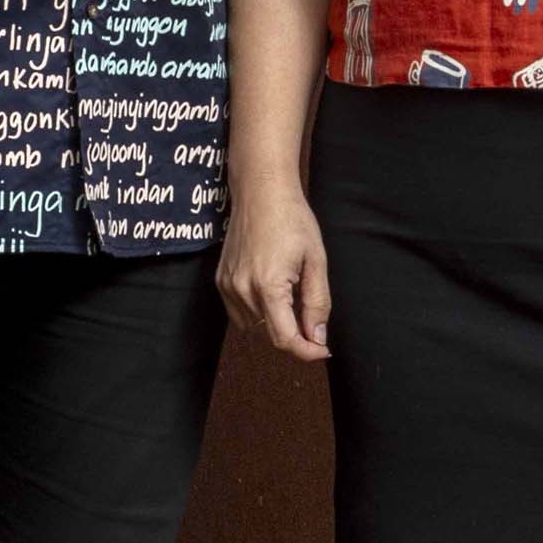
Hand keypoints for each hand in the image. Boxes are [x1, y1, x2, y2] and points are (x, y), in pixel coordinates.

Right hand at [218, 181, 332, 361]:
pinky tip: (272, 295)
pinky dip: (258, 314)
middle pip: (270, 336)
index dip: (306, 351)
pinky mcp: (220, 281)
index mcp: (268, 286)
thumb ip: (317, 303)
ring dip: (276, 325)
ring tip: (293, 299)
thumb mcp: (316, 261)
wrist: (261, 191)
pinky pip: (239, 314)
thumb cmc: (292, 219)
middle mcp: (242, 290)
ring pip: (255, 328)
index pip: (285, 339)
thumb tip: (318, 338)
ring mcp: (227, 286)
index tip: (322, 350)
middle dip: (295, 336)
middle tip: (314, 321)